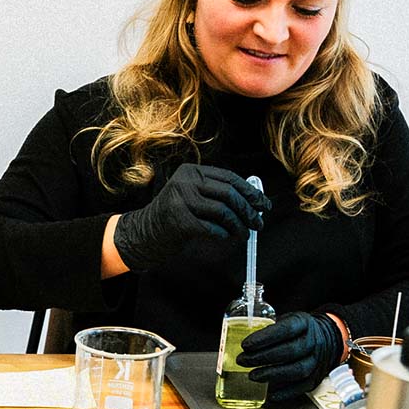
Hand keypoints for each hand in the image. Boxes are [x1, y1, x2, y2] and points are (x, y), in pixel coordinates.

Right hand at [112, 164, 269, 270]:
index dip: (250, 191)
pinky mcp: (180, 220)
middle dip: (249, 210)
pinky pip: (212, 228)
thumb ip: (217, 193)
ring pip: (223, 211)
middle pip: (229, 193)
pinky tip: (225, 237)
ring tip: (243, 233)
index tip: (264, 204)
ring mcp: (181, 200)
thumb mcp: (192, 195)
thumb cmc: (174, 215)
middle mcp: (185, 182)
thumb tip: (253, 200)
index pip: (229, 177)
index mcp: (191, 171)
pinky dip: (223, 235)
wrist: (144, 232)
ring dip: (239, 225)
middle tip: (258, 222)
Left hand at [236, 312, 342, 402]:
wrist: (326, 340)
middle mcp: (313, 342)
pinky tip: (269, 393)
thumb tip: (240, 339)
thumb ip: (269, 328)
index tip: (246, 345)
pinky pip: (301, 388)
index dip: (264, 338)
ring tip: (252, 376)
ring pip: (296, 370)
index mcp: (304, 323)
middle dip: (263, 358)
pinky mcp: (316, 378)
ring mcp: (317, 361)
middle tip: (243, 361)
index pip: (285, 330)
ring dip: (271, 375)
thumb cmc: (297, 331)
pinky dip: (284, 392)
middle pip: (290, 351)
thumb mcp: (286, 320)